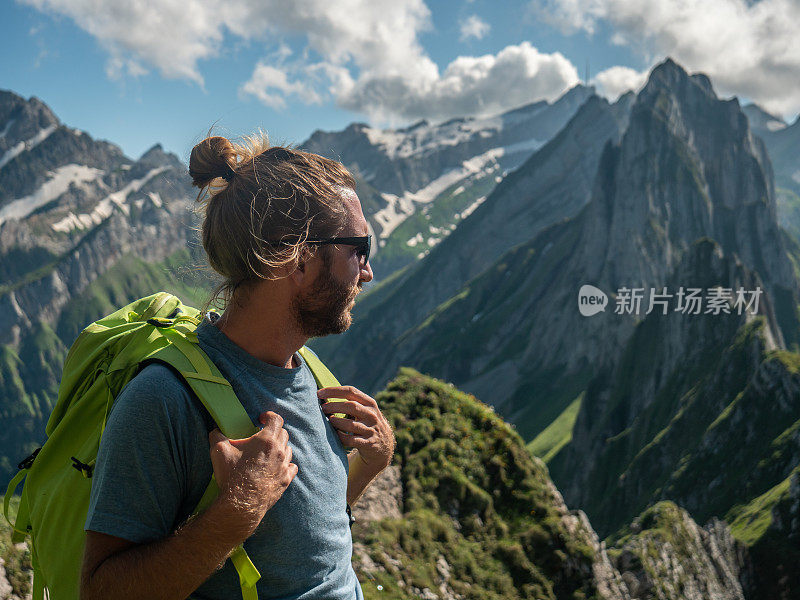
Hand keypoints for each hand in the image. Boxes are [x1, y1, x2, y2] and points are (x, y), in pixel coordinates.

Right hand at [208, 411, 297, 536]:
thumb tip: (215, 430)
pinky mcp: (286, 480)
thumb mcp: (218, 451)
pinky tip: (277, 466)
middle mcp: (279, 451)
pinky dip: (286, 464)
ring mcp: (284, 466)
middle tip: (262, 436)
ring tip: (268, 451)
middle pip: (283, 433)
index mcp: (266, 440)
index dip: (269, 416)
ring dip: (280, 447)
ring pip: (288, 449)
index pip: (276, 420)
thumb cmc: (231, 475)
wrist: (240, 504)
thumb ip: (216, 435)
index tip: (261, 419)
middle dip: (273, 431)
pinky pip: (292, 467)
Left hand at [319, 386, 394, 472]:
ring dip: (336, 422)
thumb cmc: (366, 424)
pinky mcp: (369, 443)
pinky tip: (335, 434)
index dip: (334, 391)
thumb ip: (351, 402)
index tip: (319, 393)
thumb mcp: (365, 411)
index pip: (351, 391)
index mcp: (370, 403)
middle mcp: (372, 415)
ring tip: (328, 421)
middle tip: (322, 408)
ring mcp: (371, 430)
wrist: (383, 446)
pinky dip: (340, 437)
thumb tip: (324, 395)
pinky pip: (351, 440)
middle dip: (333, 406)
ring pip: (350, 424)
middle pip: (351, 406)